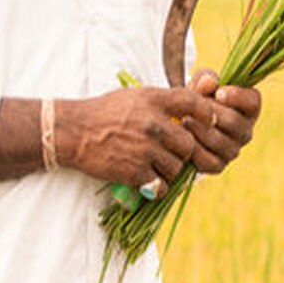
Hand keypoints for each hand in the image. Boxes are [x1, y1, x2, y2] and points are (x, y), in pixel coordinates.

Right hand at [54, 87, 214, 195]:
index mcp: (154, 100)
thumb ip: (162, 103)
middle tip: (172, 152)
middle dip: (183, 151)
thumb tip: (191, 110)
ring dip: (170, 170)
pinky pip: (160, 185)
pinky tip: (149, 180)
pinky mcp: (135, 171)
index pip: (193, 102)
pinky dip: (157, 186)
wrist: (75, 132)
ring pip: (177, 167)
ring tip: (157, 165)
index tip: (208, 122)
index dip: (206, 113)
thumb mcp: (135, 96)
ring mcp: (145, 148)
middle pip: (189, 144)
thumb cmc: (106, 112)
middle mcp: (153, 123)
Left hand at [183, 68, 261, 174]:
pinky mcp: (218, 166)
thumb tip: (209, 83)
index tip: (219, 93)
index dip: (237, 97)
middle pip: (233, 121)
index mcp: (248, 107)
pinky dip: (193, 150)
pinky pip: (208, 160)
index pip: (252, 102)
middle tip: (192, 107)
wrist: (182, 122)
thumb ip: (206, 78)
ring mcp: (233, 150)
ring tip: (183, 120)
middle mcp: (245, 130)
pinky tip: (183, 139)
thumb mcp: (201, 83)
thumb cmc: (199, 97)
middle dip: (210, 112)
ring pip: (219, 141)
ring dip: (198, 129)